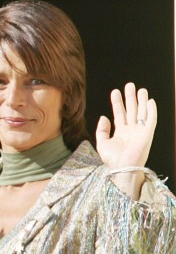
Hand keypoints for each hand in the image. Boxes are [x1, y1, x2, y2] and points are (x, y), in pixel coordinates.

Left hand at [95, 82, 156, 197]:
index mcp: (121, 132)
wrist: (122, 168)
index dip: (117, 102)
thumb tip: (103, 117)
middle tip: (129, 85)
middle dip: (130, 97)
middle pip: (131, 110)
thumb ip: (102, 130)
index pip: (119, 113)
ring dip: (141, 101)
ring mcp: (140, 131)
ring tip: (140, 89)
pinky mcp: (148, 134)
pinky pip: (151, 120)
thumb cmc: (113, 159)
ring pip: (141, 112)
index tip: (115, 91)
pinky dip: (151, 110)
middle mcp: (131, 130)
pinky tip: (150, 101)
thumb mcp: (102, 143)